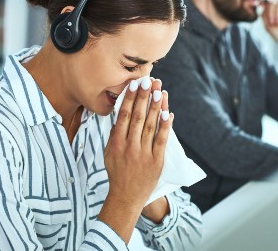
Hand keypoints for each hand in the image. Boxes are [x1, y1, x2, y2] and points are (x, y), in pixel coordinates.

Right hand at [98, 77, 172, 241]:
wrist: (126, 197)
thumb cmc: (117, 172)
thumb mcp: (109, 152)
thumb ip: (115, 133)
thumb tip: (121, 112)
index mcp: (116, 142)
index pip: (123, 115)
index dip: (129, 98)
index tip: (134, 84)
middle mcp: (129, 146)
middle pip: (137, 116)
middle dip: (144, 97)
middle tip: (149, 80)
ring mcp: (143, 153)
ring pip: (150, 125)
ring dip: (155, 107)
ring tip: (159, 91)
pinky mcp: (156, 161)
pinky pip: (162, 140)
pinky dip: (165, 126)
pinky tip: (169, 113)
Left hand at [261, 0, 277, 51]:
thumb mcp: (268, 26)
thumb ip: (264, 16)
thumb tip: (262, 6)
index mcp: (273, 11)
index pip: (267, 3)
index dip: (264, 6)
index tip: (263, 11)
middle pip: (273, 2)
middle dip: (270, 12)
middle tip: (272, 23)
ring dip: (276, 14)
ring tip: (277, 24)